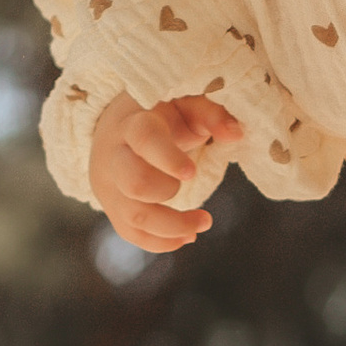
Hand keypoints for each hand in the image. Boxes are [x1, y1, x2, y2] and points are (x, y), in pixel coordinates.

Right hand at [88, 92, 242, 251]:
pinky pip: (132, 234)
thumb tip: (235, 134)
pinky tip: (187, 236)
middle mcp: (115, 156)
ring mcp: (110, 186)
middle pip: (134, 183)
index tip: (191, 173)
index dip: (168, 158)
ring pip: (134, 217)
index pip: (144, 139)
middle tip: (193, 182)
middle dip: (169, 192)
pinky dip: (162, 242)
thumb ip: (211, 114)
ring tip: (204, 222)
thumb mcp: (185, 103)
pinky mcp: (112, 208)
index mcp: (133, 123)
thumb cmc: (161, 114)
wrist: (117, 128)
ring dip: (173, 227)